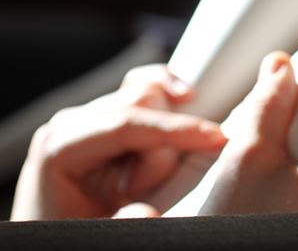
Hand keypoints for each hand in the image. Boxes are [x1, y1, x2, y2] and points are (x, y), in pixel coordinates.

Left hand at [11, 65, 226, 220]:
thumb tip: (147, 213)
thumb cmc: (78, 232)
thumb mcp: (95, 236)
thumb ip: (121, 226)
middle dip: (163, 149)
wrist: (69, 232)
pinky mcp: (115, 114)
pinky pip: (147, 84)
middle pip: (142, 105)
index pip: (125, 124)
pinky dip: (169, 88)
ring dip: (166, 137)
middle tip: (148, 192)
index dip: (174, 130)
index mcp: (60, 148)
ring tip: (146, 179)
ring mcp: (95, 115)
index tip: (215, 139)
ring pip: (152, 96)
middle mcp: (74, 123)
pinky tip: (185, 96)